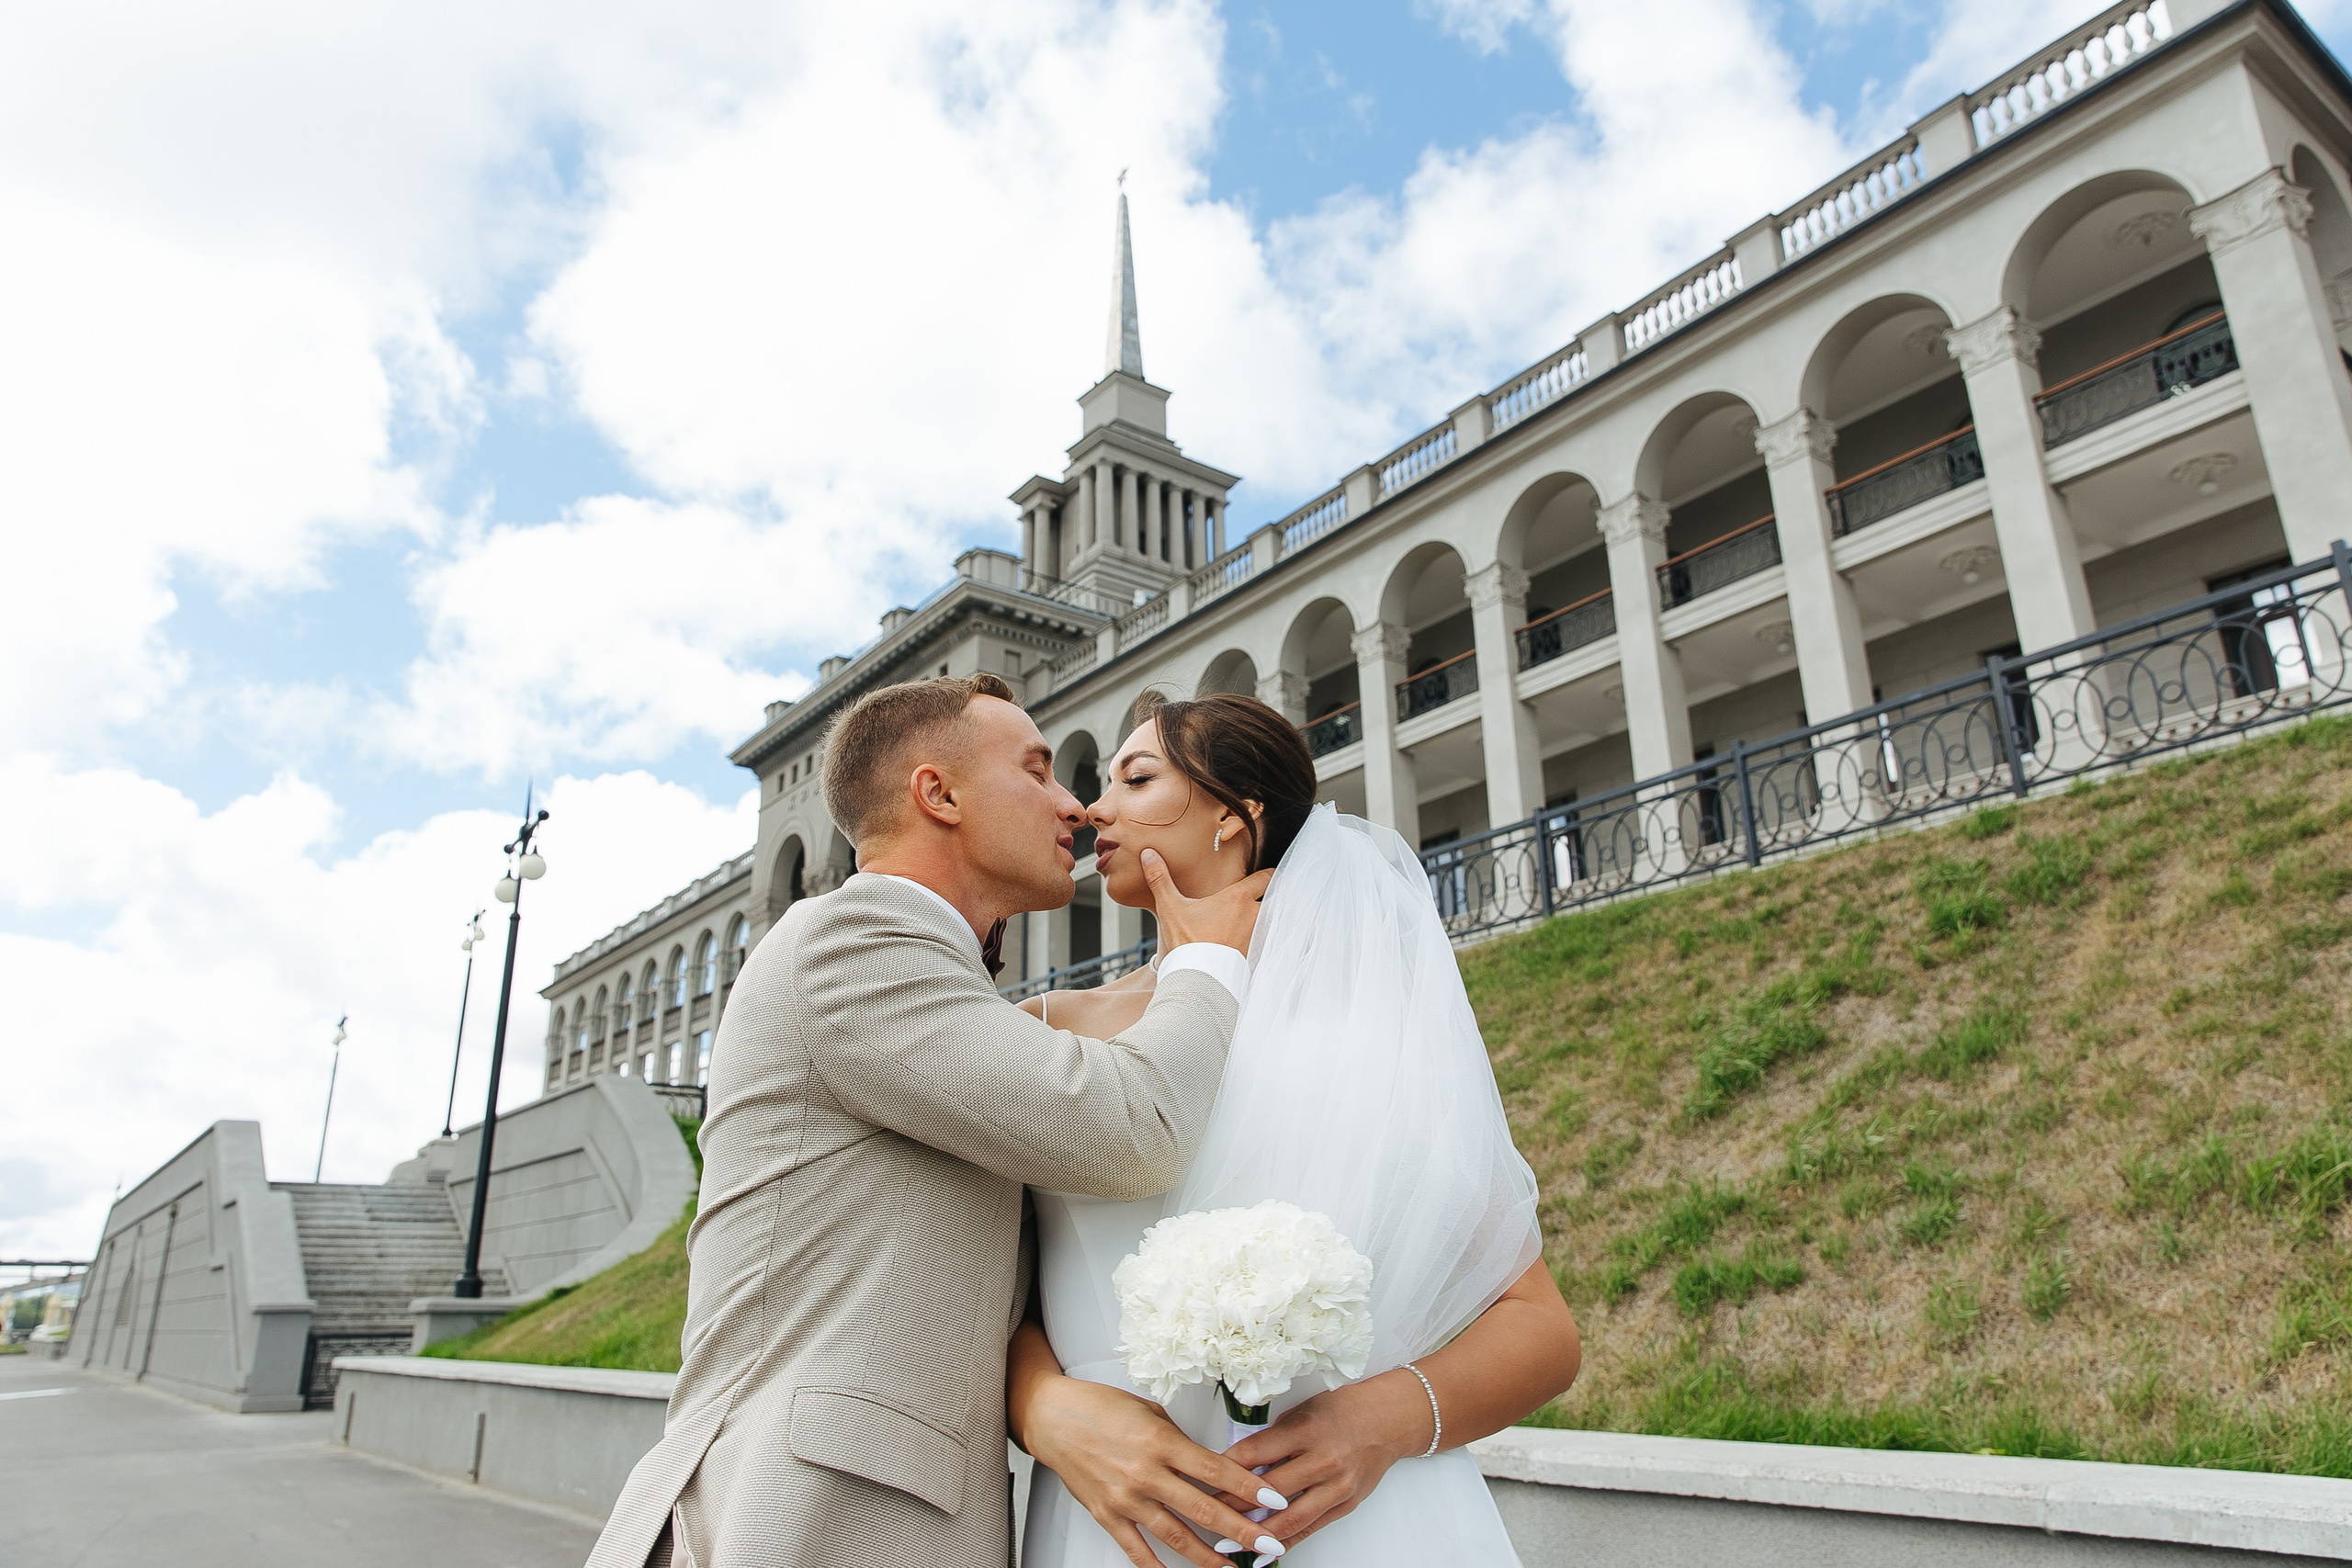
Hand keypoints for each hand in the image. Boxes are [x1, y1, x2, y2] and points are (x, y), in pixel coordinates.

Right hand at [1023, 1374, 1283, 1567]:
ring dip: (1208, 1557)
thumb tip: (1209, 1465)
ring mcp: (1125, 1498)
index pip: (1216, 1471)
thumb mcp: (1149, 1412)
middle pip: (1204, 1509)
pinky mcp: (1106, 1515)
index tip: (1275, 1500)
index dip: (1249, 1488)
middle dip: (1242, 1531)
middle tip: (1270, 1545)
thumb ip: (1180, 1441)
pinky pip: (1137, 1550)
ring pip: (1176, 1536)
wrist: (1051, 1417)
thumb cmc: (1099, 1407)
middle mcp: (1145, 1473)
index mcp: (1160, 1442)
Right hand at [1142, 850, 1273, 954]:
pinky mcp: (1259, 955)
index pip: (1267, 877)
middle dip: (1271, 897)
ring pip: (1274, 921)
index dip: (1267, 875)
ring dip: (1268, 919)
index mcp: (1238, 899)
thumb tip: (1148, 854)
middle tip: (1262, 897)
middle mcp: (1254, 915)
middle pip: (1276, 899)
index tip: (1264, 875)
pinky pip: (1269, 942)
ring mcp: (1259, 936)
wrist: (1196, 980)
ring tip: (1256, 921)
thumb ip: (1161, 879)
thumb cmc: (1186, 943)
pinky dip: (1264, 939)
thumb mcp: (1170, 908)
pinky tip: (1252, 942)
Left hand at [1215, 1372, 1429, 1551]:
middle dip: (1231, 1506)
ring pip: (1289, 1519)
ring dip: (1254, 1534)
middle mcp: (1324, 1460)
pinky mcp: (1345, 1505)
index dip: (1223, 1469)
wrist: (1387, 1421)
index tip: (1199, 1479)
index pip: (1254, 1453)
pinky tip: (1262, 1552)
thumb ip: (1272, 1440)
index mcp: (1307, 1430)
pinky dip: (1284, 1543)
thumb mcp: (1301, 1413)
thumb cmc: (1339, 1411)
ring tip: (1226, 1544)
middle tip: (1202, 1514)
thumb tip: (1234, 1465)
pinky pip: (1309, 1529)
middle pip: (1268, 1491)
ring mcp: (1337, 1487)